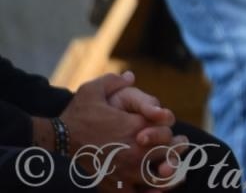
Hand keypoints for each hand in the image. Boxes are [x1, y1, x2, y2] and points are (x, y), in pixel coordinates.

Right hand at [58, 72, 176, 189]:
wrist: (56, 140)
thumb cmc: (76, 115)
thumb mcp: (93, 89)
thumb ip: (114, 80)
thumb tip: (130, 76)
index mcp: (136, 126)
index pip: (167, 129)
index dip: (170, 129)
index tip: (169, 130)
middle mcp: (135, 149)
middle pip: (169, 153)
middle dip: (175, 149)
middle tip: (177, 147)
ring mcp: (125, 170)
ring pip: (160, 177)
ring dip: (168, 173)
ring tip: (168, 168)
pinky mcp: (113, 185)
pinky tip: (151, 190)